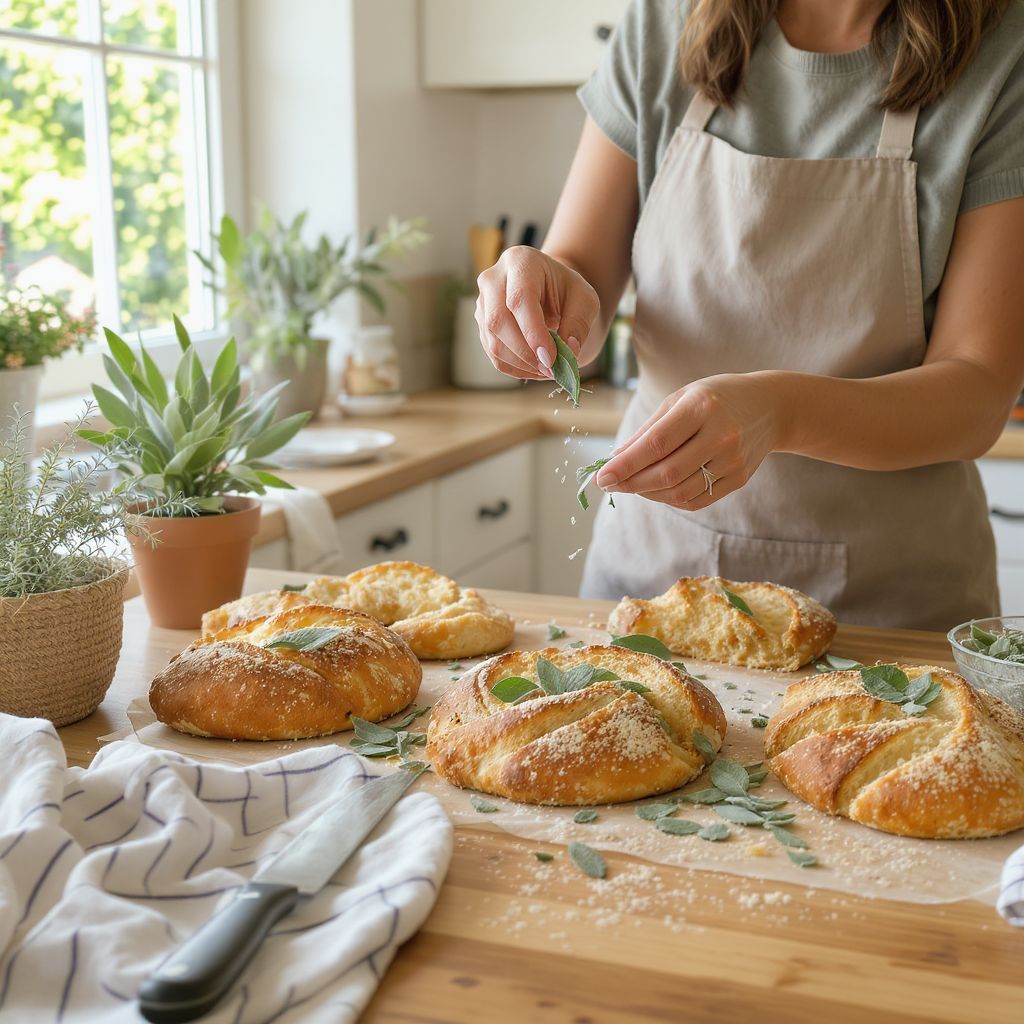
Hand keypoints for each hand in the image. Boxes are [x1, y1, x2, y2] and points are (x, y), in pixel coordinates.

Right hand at [475, 246, 599, 379]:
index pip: (519, 299)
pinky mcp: (482, 325)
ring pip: (493, 343)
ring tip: (549, 370)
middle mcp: (493, 279)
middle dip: (526, 353)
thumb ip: (579, 323)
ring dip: (522, 364)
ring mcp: (482, 303)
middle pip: (498, 322)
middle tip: (552, 369)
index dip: (533, 333)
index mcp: (520, 262)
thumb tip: (568, 351)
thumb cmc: (566, 290)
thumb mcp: (584, 299)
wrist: (549, 289)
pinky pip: (494, 355)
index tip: (551, 359)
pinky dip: (516, 369)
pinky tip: (537, 369)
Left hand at [595, 374, 787, 510]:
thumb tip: (615, 460)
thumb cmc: (715, 399)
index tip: (601, 476)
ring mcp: (733, 460)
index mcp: (701, 407)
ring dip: (647, 493)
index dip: (626, 464)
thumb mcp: (680, 399)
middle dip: (631, 483)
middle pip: (667, 473)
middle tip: (609, 484)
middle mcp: (721, 435)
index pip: (657, 444)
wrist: (770, 407)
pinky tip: (656, 490)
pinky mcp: (738, 479)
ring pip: (679, 491)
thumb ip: (648, 430)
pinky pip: (696, 500)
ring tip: (631, 484)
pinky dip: (669, 499)